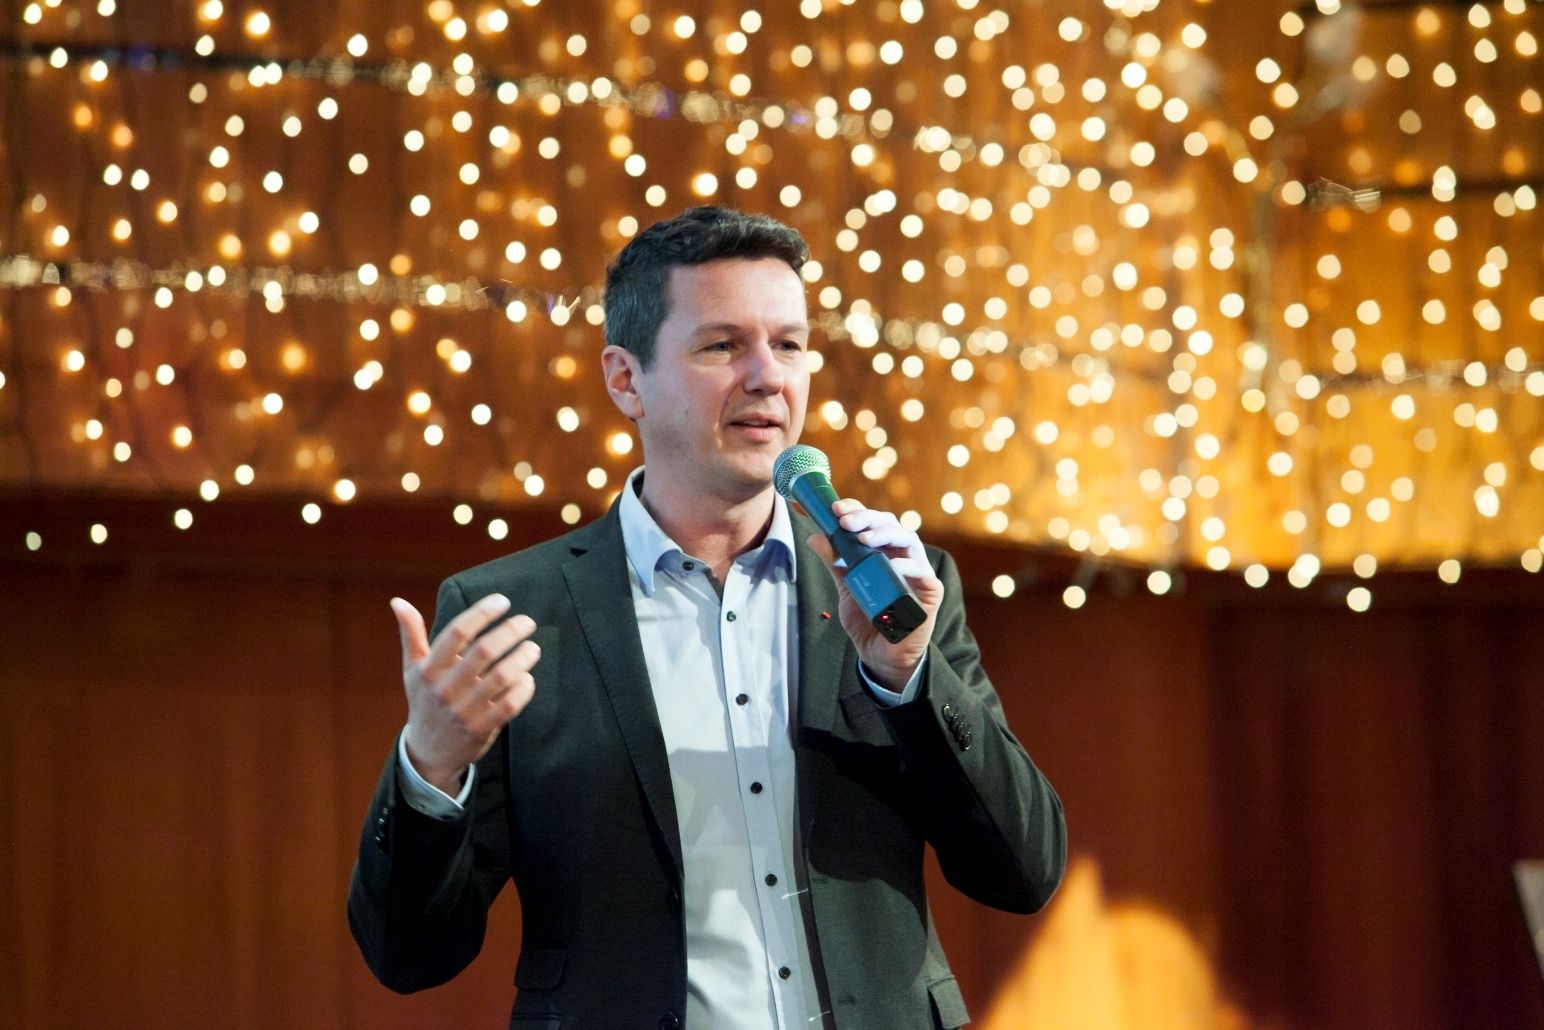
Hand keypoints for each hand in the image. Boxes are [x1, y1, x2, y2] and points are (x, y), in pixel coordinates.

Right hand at [391, 593, 540, 794]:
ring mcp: (464, 710)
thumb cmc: (425, 701)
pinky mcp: (481, 729)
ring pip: (502, 676)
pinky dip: (524, 687)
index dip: (482, 612)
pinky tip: (527, 678)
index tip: (503, 601)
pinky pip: (510, 704)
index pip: (457, 632)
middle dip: (511, 631)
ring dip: (523, 657)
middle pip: (484, 651)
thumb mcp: (413, 669)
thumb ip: (411, 634)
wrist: (428, 752)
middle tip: (528, 622)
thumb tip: (398, 601)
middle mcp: (445, 688)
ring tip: (532, 647)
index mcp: (429, 669)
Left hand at [806, 499, 941, 691]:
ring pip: (908, 540)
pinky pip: (922, 572)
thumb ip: (835, 562)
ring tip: (864, 538)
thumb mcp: (846, 588)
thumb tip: (815, 536)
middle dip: (867, 518)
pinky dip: (906, 566)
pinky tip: (890, 565)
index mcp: (883, 551)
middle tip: (845, 521)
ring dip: (885, 535)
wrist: (880, 655)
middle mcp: (902, 555)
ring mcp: (918, 571)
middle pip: (890, 525)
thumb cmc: (868, 619)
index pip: (873, 522)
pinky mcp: (930, 592)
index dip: (857, 510)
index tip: (835, 509)